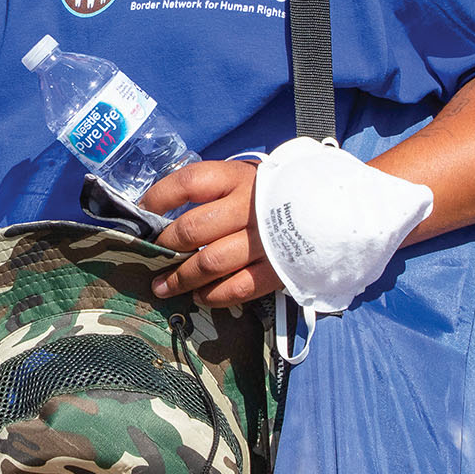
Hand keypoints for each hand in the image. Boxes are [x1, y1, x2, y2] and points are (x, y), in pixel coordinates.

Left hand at [144, 160, 275, 306]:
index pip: (187, 183)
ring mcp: (264, 240)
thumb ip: (212, 191)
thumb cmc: (274, 193)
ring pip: (210, 263)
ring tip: (162, 287)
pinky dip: (213, 295)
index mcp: (237, 177)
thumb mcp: (245, 177)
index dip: (157, 198)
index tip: (141, 213)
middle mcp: (248, 207)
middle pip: (192, 229)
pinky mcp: (278, 269)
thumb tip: (161, 213)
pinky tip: (200, 296)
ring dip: (180, 279)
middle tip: (151, 258)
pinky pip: (237, 288)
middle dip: (165, 247)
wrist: (334, 207)